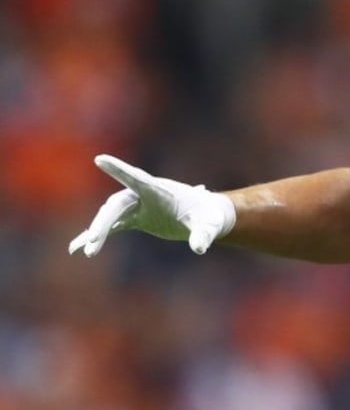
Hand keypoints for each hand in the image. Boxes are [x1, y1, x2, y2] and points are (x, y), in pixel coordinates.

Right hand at [69, 154, 236, 257]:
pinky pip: (112, 226)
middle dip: (103, 222)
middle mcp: (143, 195)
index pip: (137, 178)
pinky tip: (79, 248)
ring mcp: (137, 206)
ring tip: (83, 251)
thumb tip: (199, 247)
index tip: (101, 159)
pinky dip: (98, 236)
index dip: (119, 169)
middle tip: (94, 240)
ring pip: (109, 216)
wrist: (207, 217)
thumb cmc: (209, 217)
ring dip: (97, 232)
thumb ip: (204, 234)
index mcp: (159, 190)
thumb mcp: (210, 226)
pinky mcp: (136, 218)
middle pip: (116, 205)